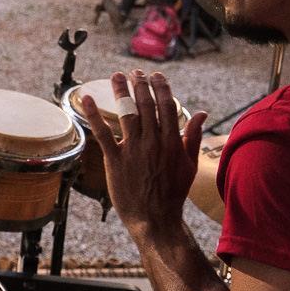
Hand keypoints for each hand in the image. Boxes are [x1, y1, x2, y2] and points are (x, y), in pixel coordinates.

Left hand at [77, 71, 206, 239]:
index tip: (155, 75)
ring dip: (121, 91)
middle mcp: (153, 142)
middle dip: (141, 84)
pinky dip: (94, 114)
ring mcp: (133, 150)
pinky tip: (88, 98)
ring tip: (117, 76)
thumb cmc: (173, 193)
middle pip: (146, 105)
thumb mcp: (189, 165)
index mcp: (172, 142)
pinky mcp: (115, 160)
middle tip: (135, 72)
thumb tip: (202, 112)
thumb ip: (193, 137)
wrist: (155, 218)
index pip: (166, 106)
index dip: (161, 88)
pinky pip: (103, 133)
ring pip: (127, 113)